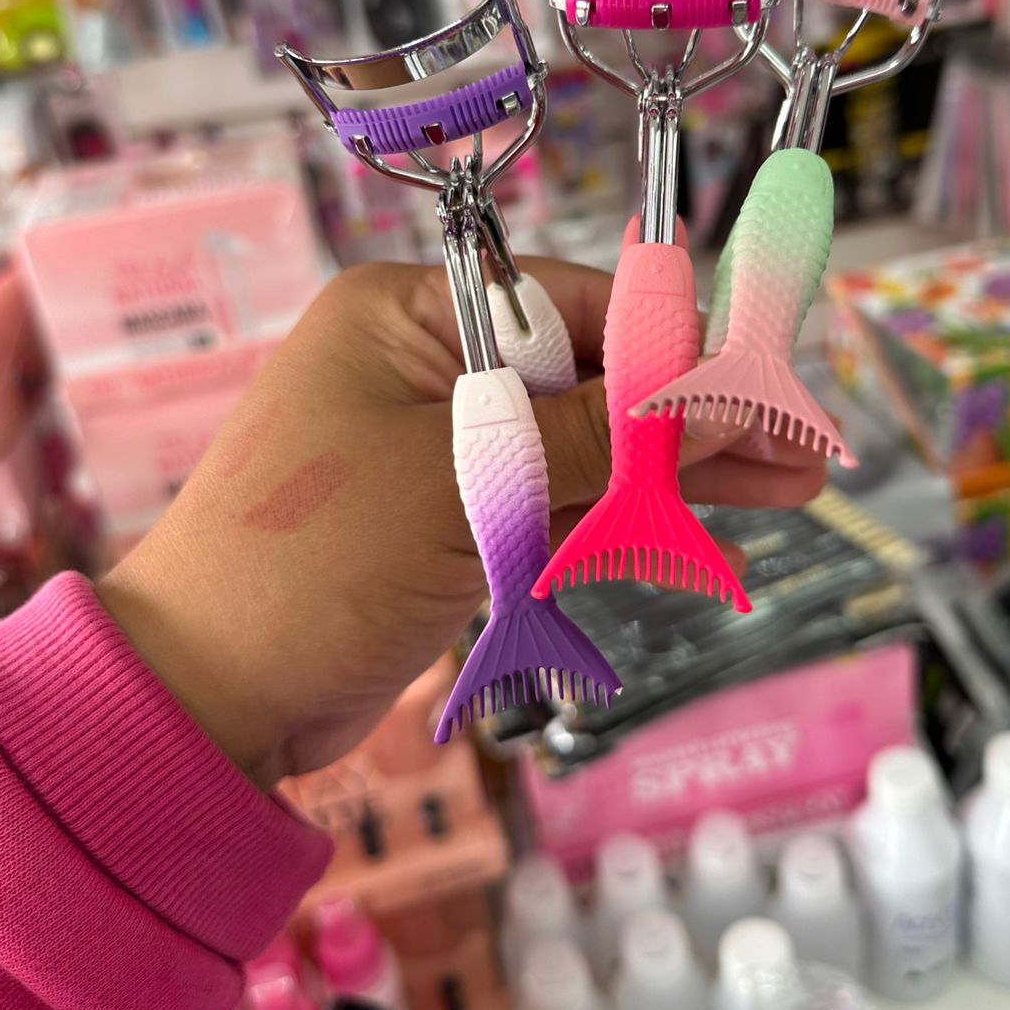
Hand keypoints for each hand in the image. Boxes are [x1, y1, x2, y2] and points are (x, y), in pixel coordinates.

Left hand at [98, 259, 826, 788]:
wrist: (207, 702)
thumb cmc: (311, 563)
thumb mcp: (467, 481)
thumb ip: (598, 440)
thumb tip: (711, 403)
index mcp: (407, 316)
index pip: (573, 307)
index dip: (677, 345)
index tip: (766, 378)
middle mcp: (426, 369)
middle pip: (590, 379)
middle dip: (694, 417)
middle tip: (801, 445)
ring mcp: (439, 452)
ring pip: (583, 451)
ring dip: (676, 476)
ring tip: (790, 488)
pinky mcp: (448, 526)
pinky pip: (553, 509)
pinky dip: (622, 526)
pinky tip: (699, 536)